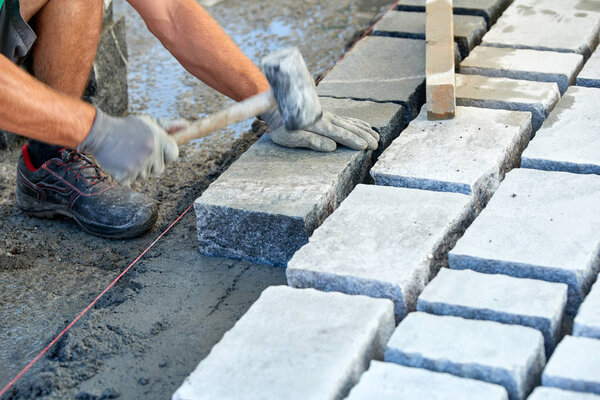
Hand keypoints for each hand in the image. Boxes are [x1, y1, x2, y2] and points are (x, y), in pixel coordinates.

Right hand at [78, 108, 178, 184]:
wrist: (99, 132)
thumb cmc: (126, 128)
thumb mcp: (147, 123)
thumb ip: (168, 127)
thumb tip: (186, 125)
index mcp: (159, 139)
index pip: (173, 155)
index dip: (165, 155)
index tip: (155, 151)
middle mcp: (151, 151)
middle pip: (160, 169)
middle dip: (151, 164)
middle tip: (137, 153)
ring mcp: (140, 164)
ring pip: (145, 176)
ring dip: (138, 170)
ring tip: (127, 156)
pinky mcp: (127, 174)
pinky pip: (132, 181)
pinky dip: (125, 175)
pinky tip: (120, 162)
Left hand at [261, 108, 378, 151]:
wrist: (274, 105)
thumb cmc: (281, 125)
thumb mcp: (291, 137)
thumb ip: (311, 141)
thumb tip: (332, 146)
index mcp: (319, 125)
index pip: (340, 134)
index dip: (353, 141)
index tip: (365, 147)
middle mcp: (326, 119)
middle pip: (349, 128)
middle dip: (364, 136)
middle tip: (377, 144)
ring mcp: (327, 115)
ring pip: (349, 122)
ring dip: (363, 130)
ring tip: (376, 136)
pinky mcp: (326, 115)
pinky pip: (345, 119)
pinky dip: (356, 122)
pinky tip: (364, 125)